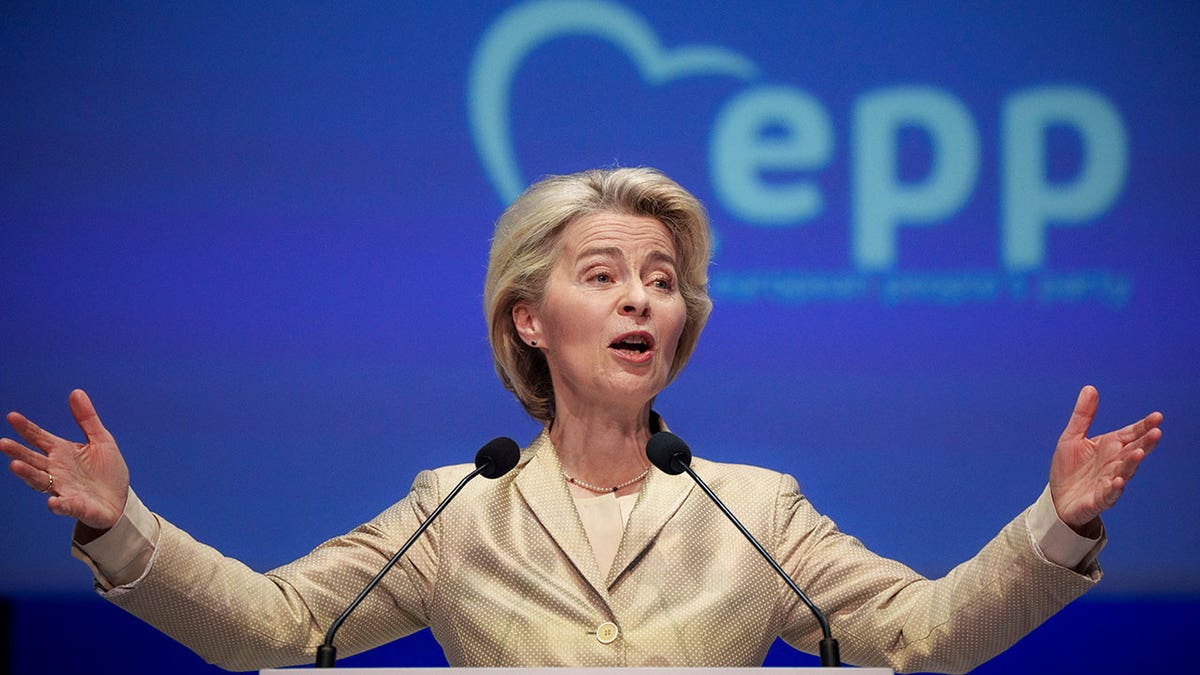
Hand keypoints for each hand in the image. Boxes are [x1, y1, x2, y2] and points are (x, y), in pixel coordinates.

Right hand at [2, 389, 129, 532]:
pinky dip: (58, 505)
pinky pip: (65, 506)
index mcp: (62, 452)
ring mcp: (64, 489)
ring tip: (15, 465)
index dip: (26, 428)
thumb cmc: (107, 471)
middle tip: (3, 443)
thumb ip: (87, 419)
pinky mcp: (76, 506)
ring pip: (40, 481)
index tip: (12, 416)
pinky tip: (52, 502)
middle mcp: (57, 470)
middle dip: (18, 452)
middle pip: (33, 460)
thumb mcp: (101, 440)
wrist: (120, 501)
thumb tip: (76, 392)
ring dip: (28, 474)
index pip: (39, 438)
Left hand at [1049, 385, 1162, 535]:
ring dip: (1132, 463)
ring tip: (1139, 452)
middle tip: (1156, 432)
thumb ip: (1083, 415)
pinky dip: (1115, 488)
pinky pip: (1109, 494)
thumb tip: (1090, 388)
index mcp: (1110, 447)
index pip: (1130, 434)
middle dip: (1145, 443)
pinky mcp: (1099, 499)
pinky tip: (1119, 481)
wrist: (1058, 499)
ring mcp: (1109, 481)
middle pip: (1133, 451)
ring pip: (1125, 472)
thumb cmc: (1069, 468)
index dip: (1143, 426)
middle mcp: (1114, 463)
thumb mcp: (1072, 437)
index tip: (1157, 417)